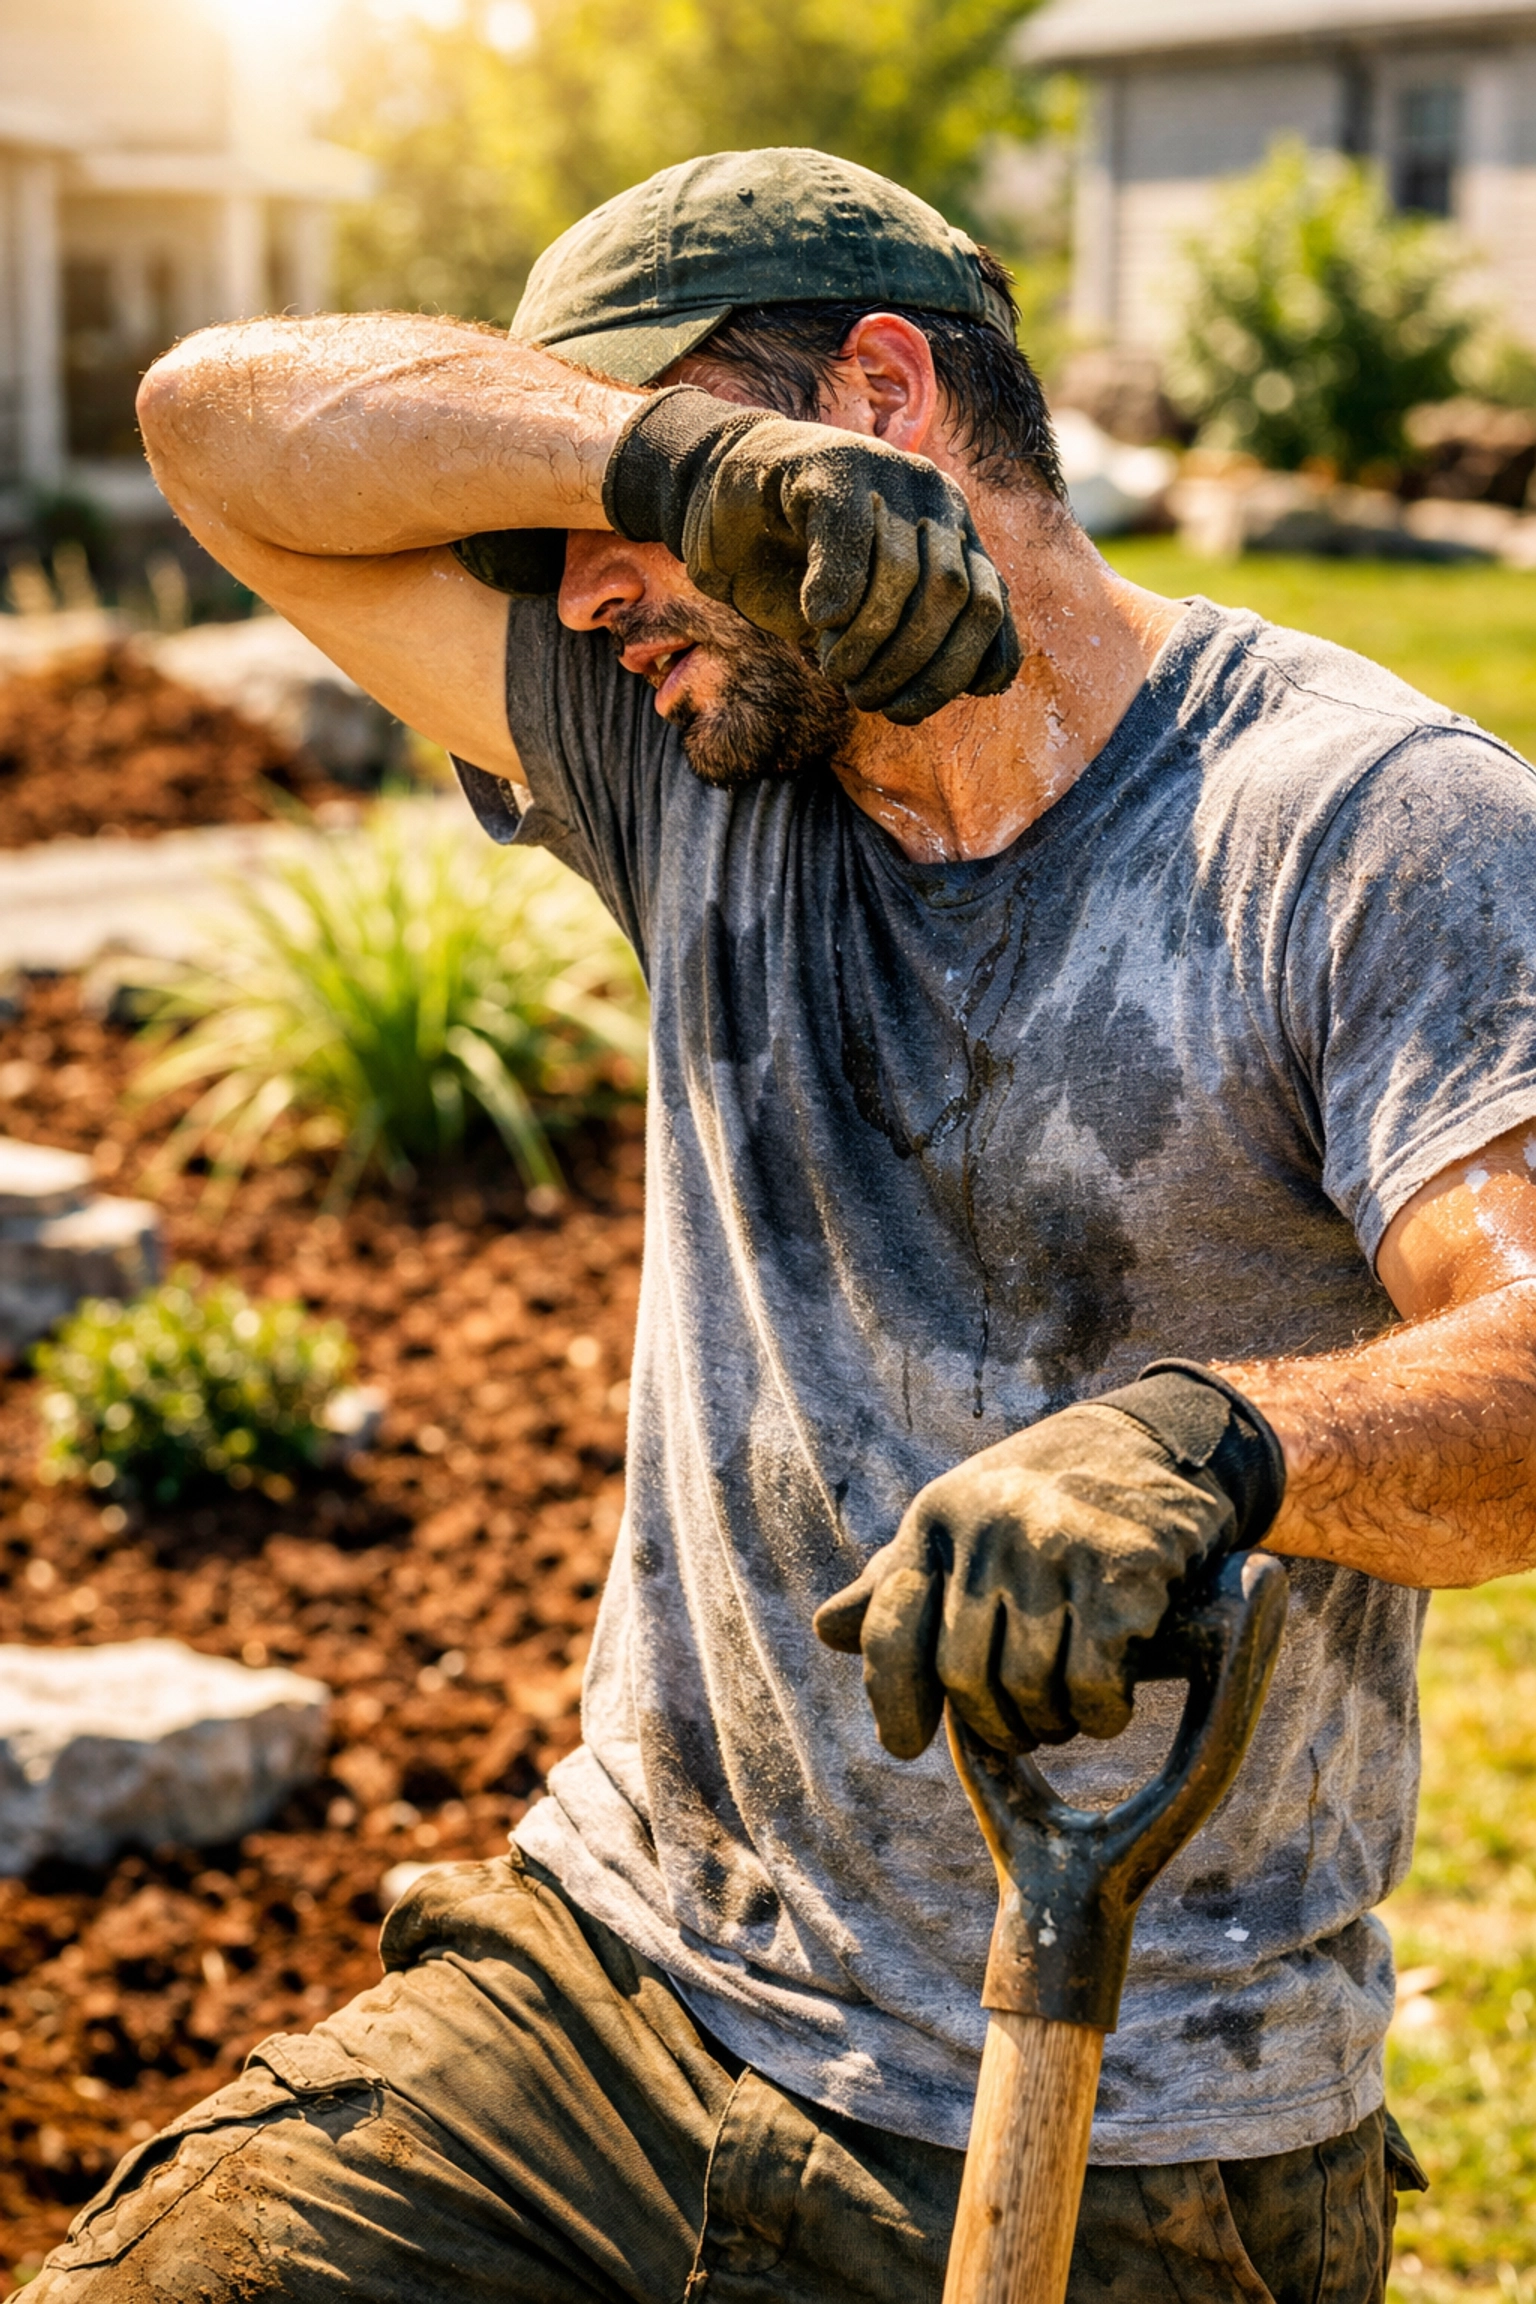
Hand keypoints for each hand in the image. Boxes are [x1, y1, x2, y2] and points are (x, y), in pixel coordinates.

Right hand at [602, 386, 1020, 723]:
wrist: (719, 498)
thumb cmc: (794, 567)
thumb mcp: (864, 615)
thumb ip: (919, 641)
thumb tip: (963, 691)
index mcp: (956, 536)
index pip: (989, 612)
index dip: (953, 674)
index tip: (904, 713)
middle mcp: (934, 499)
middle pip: (954, 597)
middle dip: (910, 665)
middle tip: (862, 696)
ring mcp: (886, 474)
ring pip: (906, 572)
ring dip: (869, 640)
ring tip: (832, 667)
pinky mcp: (827, 465)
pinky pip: (847, 533)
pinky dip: (835, 589)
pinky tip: (817, 619)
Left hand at [813, 1366, 1284, 1758]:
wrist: (1163, 1441)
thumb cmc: (1050, 1497)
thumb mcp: (964, 1521)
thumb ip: (901, 1578)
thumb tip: (826, 1630)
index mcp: (938, 1515)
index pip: (890, 1626)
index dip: (891, 1696)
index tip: (905, 1744)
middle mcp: (988, 1526)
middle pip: (962, 1674)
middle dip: (995, 1721)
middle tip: (1025, 1727)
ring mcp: (1055, 1545)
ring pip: (1026, 1687)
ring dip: (1051, 1722)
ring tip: (1068, 1714)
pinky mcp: (1123, 1572)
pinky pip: (1091, 1684)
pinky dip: (1099, 1713)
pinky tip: (1110, 1704)